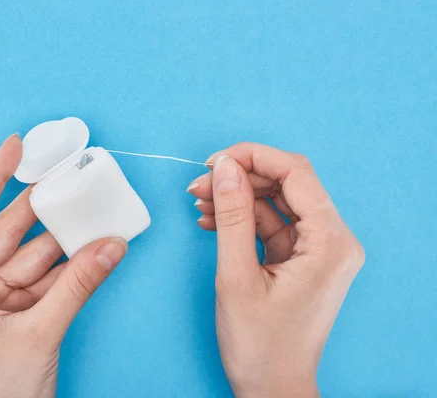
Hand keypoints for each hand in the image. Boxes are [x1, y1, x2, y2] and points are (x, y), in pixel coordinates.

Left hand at [0, 134, 127, 397]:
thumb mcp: (37, 335)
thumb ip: (77, 286)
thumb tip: (111, 246)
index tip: (15, 146)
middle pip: (8, 231)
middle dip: (41, 205)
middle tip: (69, 175)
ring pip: (33, 252)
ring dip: (64, 236)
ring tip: (93, 210)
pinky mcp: (18, 307)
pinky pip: (47, 274)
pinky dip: (71, 263)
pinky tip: (93, 245)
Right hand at [187, 143, 364, 397]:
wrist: (272, 388)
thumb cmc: (260, 346)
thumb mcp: (237, 277)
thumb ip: (232, 216)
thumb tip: (225, 168)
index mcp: (331, 243)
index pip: (295, 173)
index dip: (252, 157)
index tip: (214, 162)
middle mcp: (333, 240)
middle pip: (286, 183)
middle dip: (240, 178)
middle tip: (199, 184)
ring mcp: (318, 249)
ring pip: (276, 201)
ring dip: (237, 197)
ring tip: (200, 202)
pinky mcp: (301, 258)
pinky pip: (271, 223)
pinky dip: (241, 218)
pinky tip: (212, 220)